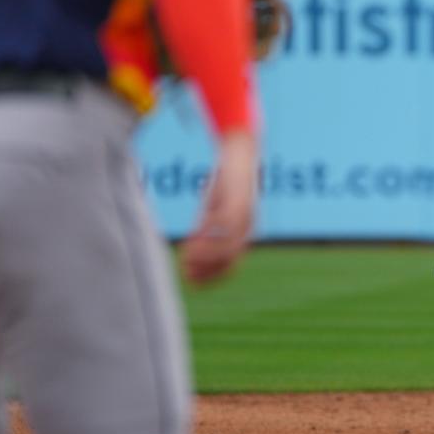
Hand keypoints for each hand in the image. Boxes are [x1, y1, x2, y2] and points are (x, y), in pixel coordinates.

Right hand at [182, 130, 257, 283]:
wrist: (241, 151)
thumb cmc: (226, 180)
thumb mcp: (213, 207)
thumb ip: (205, 227)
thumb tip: (191, 247)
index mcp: (244, 231)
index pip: (231, 263)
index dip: (212, 276)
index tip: (192, 282)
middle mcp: (247, 226)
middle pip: (230, 259)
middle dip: (207, 270)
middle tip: (186, 275)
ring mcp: (244, 214)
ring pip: (228, 245)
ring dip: (206, 255)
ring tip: (186, 259)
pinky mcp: (237, 200)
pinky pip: (223, 223)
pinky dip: (208, 233)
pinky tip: (193, 235)